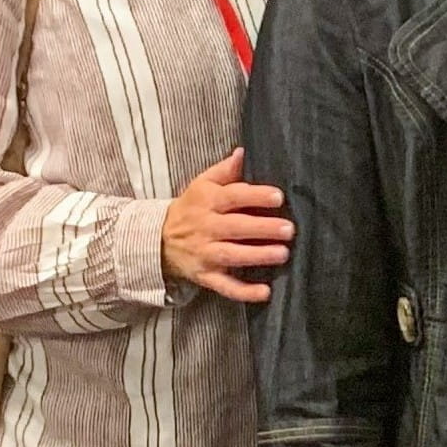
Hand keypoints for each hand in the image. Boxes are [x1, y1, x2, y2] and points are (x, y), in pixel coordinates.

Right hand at [160, 148, 292, 302]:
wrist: (158, 240)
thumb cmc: (192, 207)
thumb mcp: (203, 184)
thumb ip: (225, 170)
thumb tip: (242, 153)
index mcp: (208, 202)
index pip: (232, 197)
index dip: (255, 196)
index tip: (278, 197)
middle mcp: (206, 228)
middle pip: (234, 228)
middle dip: (262, 229)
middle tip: (289, 229)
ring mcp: (205, 254)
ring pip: (231, 256)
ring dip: (257, 256)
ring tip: (283, 254)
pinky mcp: (206, 276)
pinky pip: (224, 286)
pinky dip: (244, 292)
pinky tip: (265, 293)